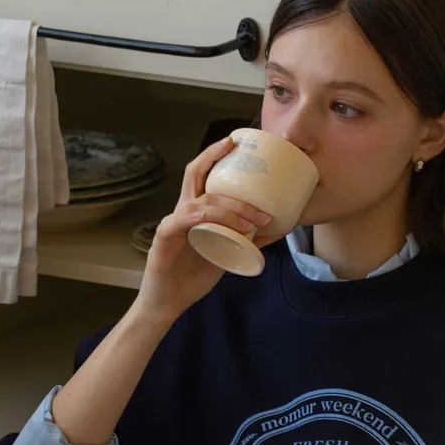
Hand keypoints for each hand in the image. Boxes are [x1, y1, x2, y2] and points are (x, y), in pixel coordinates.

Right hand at [134, 137, 283, 326]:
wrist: (168, 304)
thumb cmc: (194, 276)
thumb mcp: (228, 255)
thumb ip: (249, 240)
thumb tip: (280, 228)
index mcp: (195, 211)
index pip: (201, 173)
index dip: (215, 154)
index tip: (236, 141)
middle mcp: (182, 212)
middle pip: (196, 175)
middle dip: (219, 162)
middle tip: (253, 169)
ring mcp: (172, 225)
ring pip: (200, 203)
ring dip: (229, 209)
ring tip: (253, 221)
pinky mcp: (163, 241)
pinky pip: (178, 223)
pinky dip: (198, 218)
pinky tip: (212, 221)